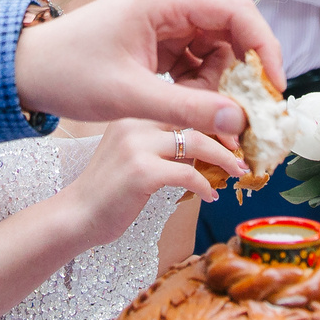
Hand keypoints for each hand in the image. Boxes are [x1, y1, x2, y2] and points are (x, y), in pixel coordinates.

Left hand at [14, 0, 280, 140]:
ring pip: (215, 49)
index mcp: (165, 0)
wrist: (24, 72)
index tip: (275, 87)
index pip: (237, 11)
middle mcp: (169, 4)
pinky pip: (195, 61)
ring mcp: (163, 23)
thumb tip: (240, 119)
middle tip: (249, 112)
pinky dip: (200, 87)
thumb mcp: (131, 96)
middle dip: (244, 71)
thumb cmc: (69, 73)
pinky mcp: (156, 43)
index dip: (265, 47)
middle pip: (231, 30)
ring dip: (220, 83)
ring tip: (207, 115)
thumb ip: (188, 108)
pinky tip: (190, 110)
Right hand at [53, 119, 241, 247]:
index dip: (213, 117)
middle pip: (195, 117)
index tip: (232, 135)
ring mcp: (137, 145)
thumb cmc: (108, 189)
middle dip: (225, 136)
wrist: (77, 216)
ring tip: (237, 172)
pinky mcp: (142, 172)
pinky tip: (210, 195)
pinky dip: (205, 186)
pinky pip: (188, 173)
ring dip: (224, 159)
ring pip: (198, 141)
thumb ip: (163, 142)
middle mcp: (134, 121)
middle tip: (242, 154)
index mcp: (133, 112)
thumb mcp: (133, 153)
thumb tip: (207, 144)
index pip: (183, 103)